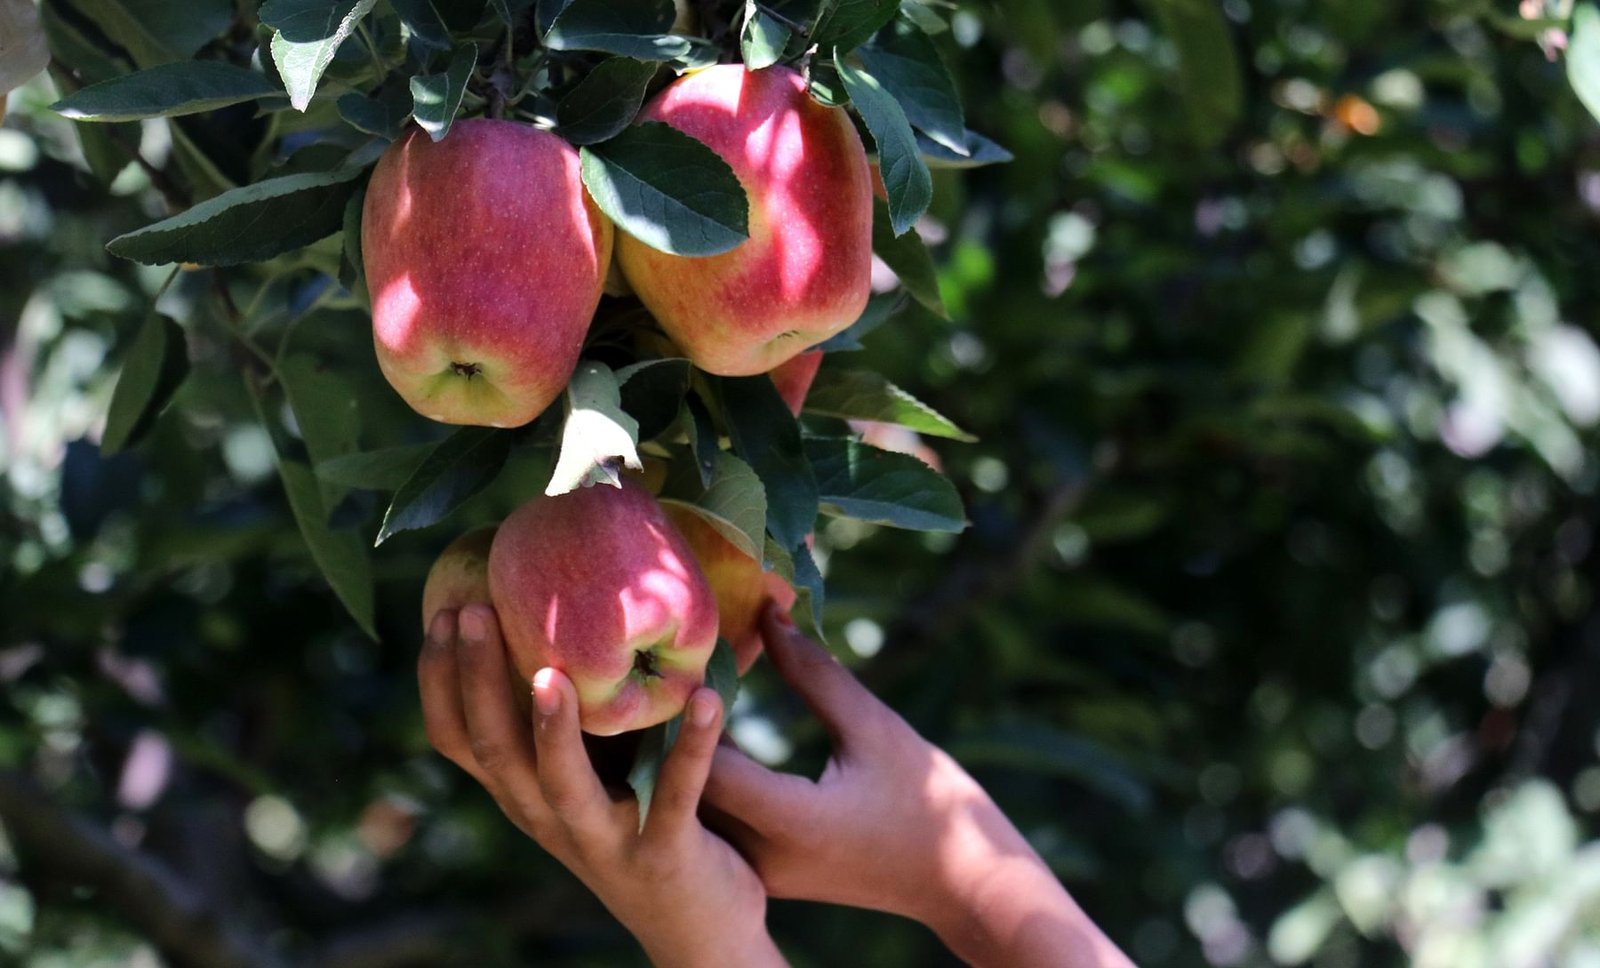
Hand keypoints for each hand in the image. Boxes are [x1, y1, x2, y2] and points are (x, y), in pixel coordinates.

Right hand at [419, 604, 784, 967]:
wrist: (699, 929)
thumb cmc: (642, 825)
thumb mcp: (592, 775)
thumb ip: (573, 719)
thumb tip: (562, 614)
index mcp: (526, 796)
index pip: (459, 740)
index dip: (441, 680)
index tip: (441, 612)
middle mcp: (549, 821)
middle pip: (496, 752)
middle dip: (478, 680)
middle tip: (472, 610)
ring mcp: (604, 842)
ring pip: (562, 784)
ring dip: (553, 728)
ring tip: (550, 672)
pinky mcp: (665, 856)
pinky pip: (675, 795)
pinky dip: (692, 747)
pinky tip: (706, 698)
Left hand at [702, 604, 1132, 967]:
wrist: (964, 885)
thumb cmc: (931, 803)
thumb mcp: (874, 725)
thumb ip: (812, 672)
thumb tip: (767, 614)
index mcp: (790, 819)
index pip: (708, 761)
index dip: (692, 709)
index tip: (692, 659)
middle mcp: (764, 855)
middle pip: (689, 789)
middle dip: (680, 732)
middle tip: (678, 673)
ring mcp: (764, 873)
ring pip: (700, 810)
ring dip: (691, 757)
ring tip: (690, 698)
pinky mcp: (770, 875)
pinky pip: (721, 824)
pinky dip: (712, 781)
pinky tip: (717, 736)